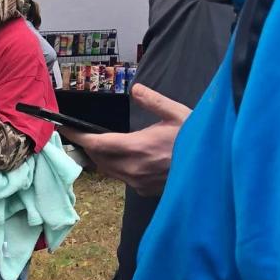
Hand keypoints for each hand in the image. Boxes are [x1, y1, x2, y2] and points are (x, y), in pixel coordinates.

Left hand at [57, 83, 188, 194]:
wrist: (214, 169)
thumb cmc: (197, 140)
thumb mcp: (178, 114)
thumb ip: (153, 101)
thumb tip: (135, 89)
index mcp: (138, 148)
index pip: (97, 144)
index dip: (78, 137)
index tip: (64, 129)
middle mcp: (133, 169)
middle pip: (98, 159)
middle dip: (87, 146)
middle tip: (80, 134)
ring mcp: (138, 182)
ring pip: (108, 170)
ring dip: (100, 158)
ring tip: (96, 144)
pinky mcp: (145, 190)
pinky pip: (121, 178)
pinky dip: (116, 167)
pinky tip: (121, 157)